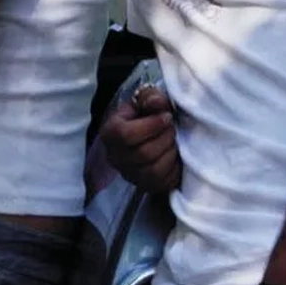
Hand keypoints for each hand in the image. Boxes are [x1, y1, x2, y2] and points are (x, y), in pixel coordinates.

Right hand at [102, 81, 181, 195]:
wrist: (147, 133)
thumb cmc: (145, 114)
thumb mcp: (145, 100)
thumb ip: (150, 97)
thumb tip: (156, 103)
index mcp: (109, 133)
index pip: (125, 134)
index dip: (152, 125)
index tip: (167, 117)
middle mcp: (115, 158)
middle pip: (143, 153)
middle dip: (165, 138)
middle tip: (173, 128)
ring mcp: (130, 175)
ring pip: (154, 171)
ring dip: (171, 153)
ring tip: (174, 141)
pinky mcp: (147, 186)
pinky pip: (164, 182)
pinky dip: (175, 168)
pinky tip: (176, 155)